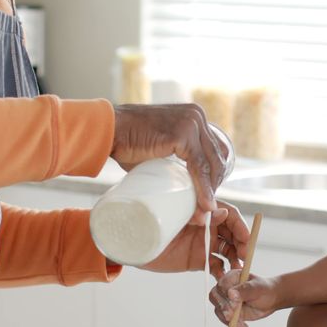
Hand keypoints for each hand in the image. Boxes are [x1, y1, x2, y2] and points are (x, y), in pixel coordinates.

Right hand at [112, 104, 230, 219]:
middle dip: (215, 185)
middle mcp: (197, 116)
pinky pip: (198, 166)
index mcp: (194, 116)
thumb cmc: (129, 141)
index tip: (207, 196)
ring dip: (210, 190)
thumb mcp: (161, 148)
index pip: (215, 149)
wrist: (109, 130)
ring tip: (205, 211)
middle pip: (217, 157)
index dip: (215, 175)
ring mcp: (192, 122)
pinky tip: (203, 203)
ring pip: (211, 163)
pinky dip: (202, 187)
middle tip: (206, 208)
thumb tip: (186, 187)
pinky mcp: (183, 134)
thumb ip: (177, 160)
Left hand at [139, 201, 248, 276]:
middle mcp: (208, 226)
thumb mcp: (176, 212)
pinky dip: (223, 272)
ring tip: (238, 270)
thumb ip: (197, 211)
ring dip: (236, 259)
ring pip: (228, 250)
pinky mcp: (199, 260)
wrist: (135, 242)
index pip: (231, 215)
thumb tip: (221, 212)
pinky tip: (225, 278)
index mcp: (205, 210)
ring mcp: (204, 243)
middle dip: (242, 244)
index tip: (246, 239)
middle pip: (233, 234)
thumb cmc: (153, 221)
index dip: (241, 226)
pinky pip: (217, 265)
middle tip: (244, 257)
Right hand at [209, 270, 282, 326]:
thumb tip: (231, 294)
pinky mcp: (228, 311)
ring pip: (218, 309)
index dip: (226, 295)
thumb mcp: (257, 288)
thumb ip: (245, 290)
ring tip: (241, 324)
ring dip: (227, 318)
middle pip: (215, 296)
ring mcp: (226, 300)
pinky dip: (232, 324)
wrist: (271, 300)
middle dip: (223, 308)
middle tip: (232, 316)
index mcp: (232, 277)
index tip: (235, 304)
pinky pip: (223, 318)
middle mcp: (226, 287)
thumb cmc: (265, 290)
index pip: (222, 284)